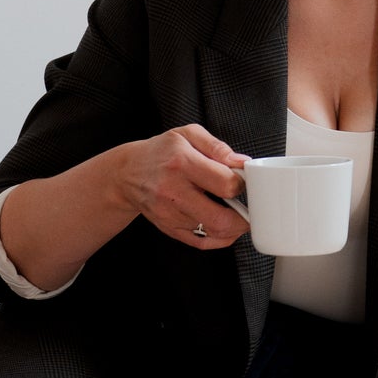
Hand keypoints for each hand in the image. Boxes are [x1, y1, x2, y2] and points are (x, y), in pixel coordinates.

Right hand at [121, 123, 249, 250]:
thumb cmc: (161, 152)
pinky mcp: (169, 228)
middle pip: (220, 219)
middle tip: (249, 207)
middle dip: (244, 217)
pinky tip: (225, 227)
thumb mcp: (187, 134)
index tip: (241, 181)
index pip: (225, 184)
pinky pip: (202, 243)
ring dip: (233, 226)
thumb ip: (217, 146)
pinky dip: (221, 238)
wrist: (128, 173)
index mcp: (181, 162)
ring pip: (213, 232)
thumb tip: (241, 163)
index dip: (241, 184)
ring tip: (234, 211)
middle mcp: (173, 191)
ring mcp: (169, 214)